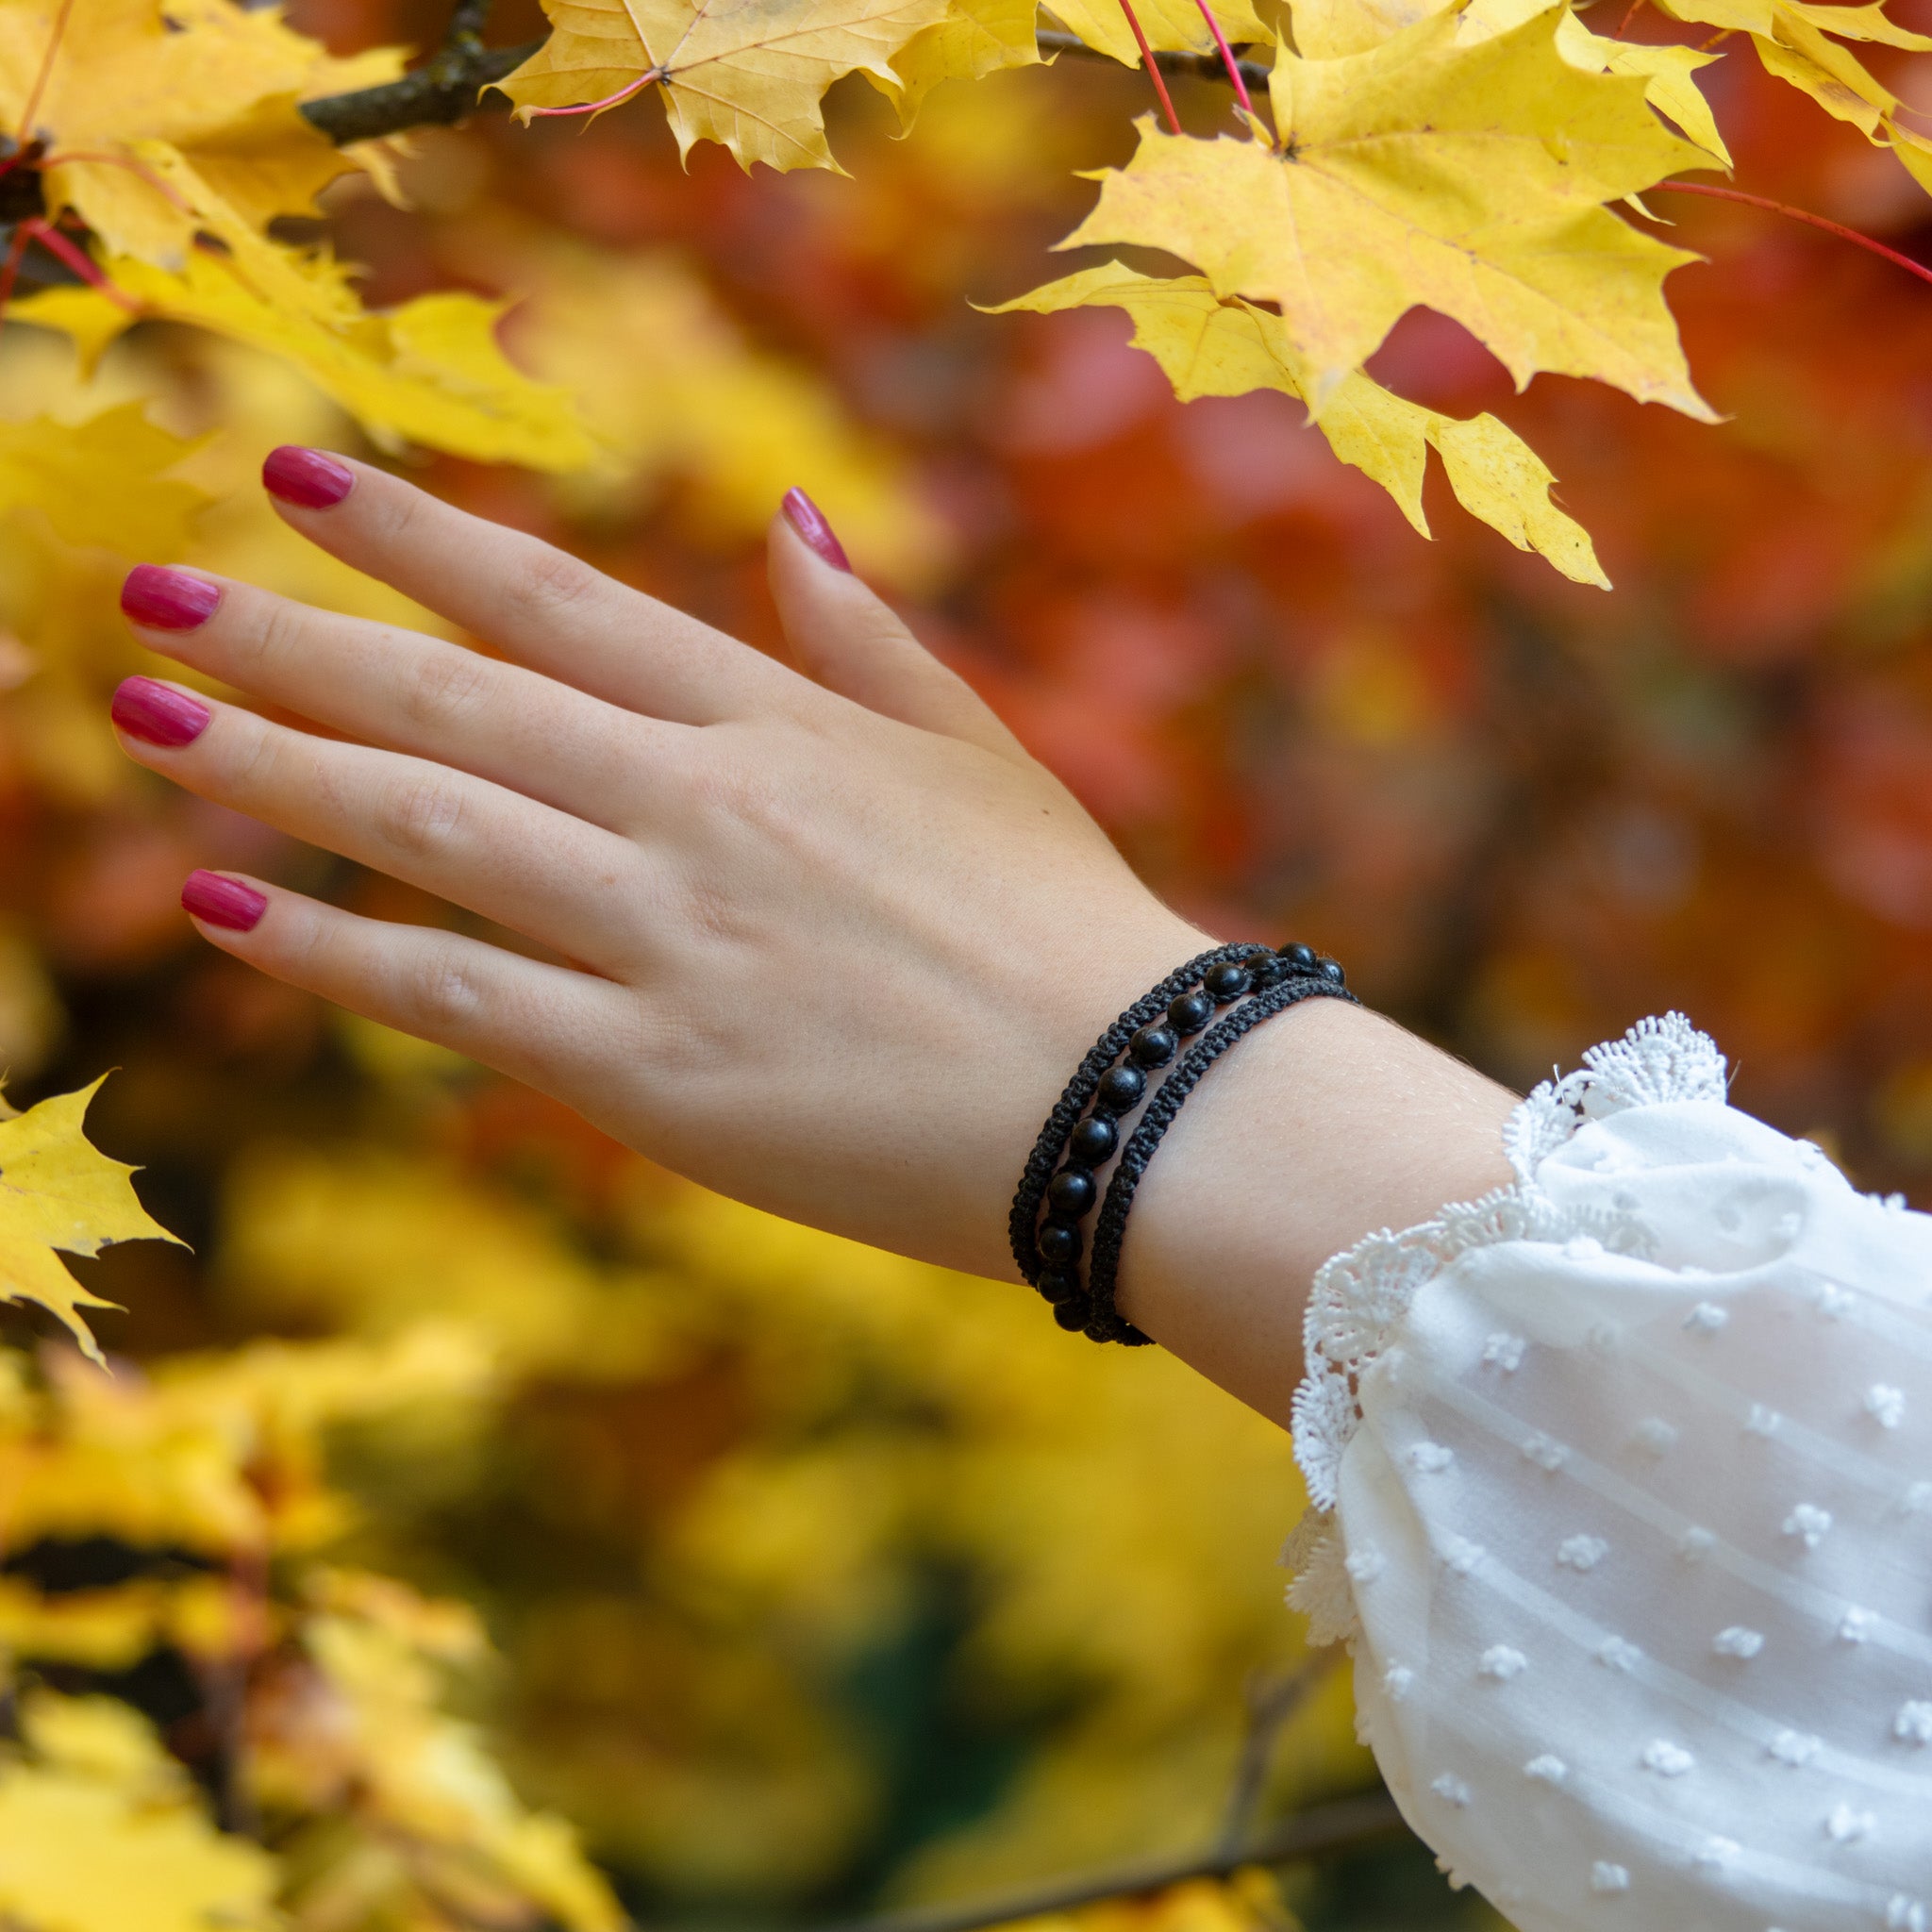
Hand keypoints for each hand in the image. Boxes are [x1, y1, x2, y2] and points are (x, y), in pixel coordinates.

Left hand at [110, 456, 1208, 1285]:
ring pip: (431, 828)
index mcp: (776, 724)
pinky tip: (231, 914)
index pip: (554, 599)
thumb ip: (861, 639)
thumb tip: (783, 516)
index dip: (415, 532)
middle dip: (289, 636)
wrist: (1129, 1102)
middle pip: (455, 699)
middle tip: (151, 584)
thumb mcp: (975, 756)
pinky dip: (335, 952)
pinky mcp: (653, 1072)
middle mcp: (701, 806)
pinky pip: (457, 996)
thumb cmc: (1064, 928)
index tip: (296, 478)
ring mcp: (668, 935)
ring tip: (146, 719)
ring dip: (274, 767)